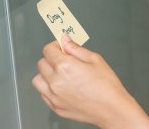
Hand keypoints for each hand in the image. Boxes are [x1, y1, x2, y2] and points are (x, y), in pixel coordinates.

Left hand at [32, 34, 148, 128]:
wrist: (110, 108)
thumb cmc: (106, 84)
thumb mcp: (95, 59)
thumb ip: (76, 48)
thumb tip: (65, 40)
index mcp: (65, 67)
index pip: (48, 50)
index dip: (55, 45)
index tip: (61, 46)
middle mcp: (55, 82)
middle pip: (41, 63)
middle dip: (51, 58)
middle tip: (64, 58)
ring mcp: (54, 96)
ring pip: (38, 80)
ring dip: (46, 73)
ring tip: (60, 73)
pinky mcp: (55, 107)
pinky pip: (43, 94)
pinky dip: (48, 88)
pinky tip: (62, 86)